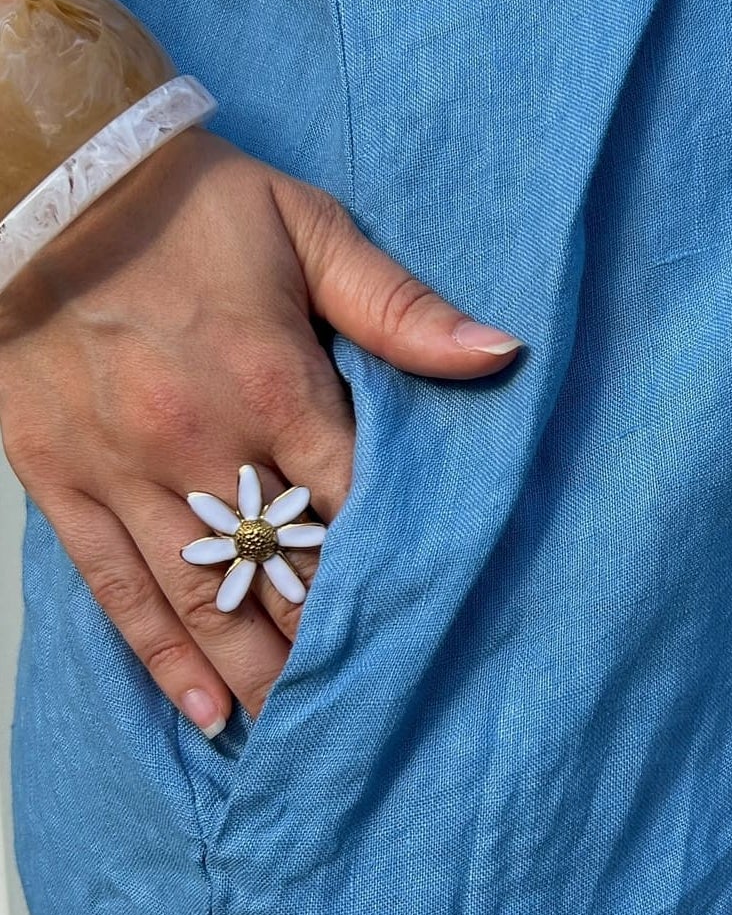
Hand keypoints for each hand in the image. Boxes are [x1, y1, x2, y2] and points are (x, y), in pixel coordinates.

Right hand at [0, 129, 521, 733]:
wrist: (42, 177)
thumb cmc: (189, 200)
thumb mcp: (307, 226)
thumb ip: (400, 306)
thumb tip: (503, 353)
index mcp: (272, 382)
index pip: (354, 508)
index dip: (395, 574)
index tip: (434, 631)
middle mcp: (197, 443)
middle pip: (284, 573)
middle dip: (333, 646)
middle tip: (381, 712)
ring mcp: (122, 471)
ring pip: (204, 601)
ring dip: (259, 673)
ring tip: (306, 737)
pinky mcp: (61, 480)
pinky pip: (115, 589)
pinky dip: (160, 657)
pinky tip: (205, 713)